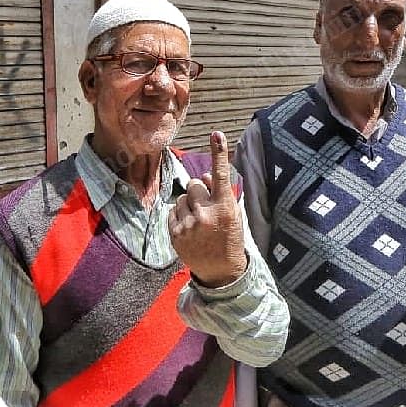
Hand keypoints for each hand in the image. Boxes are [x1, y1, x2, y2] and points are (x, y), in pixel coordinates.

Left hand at [169, 131, 246, 287]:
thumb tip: (205, 175)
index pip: (221, 175)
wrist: (222, 272)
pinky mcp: (175, 234)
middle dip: (199, 192)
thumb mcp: (233, 214)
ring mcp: (189, 225)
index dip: (219, 153)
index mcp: (225, 207)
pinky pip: (172, 211)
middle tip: (206, 208)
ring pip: (181, 198)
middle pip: (194, 184)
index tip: (216, 134)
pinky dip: (179, 216)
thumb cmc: (229, 238)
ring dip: (189, 205)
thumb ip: (219, 193)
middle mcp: (206, 214)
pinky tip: (190, 229)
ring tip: (199, 223)